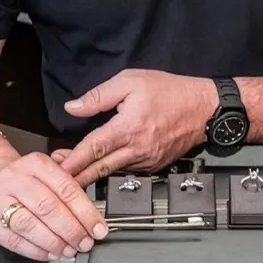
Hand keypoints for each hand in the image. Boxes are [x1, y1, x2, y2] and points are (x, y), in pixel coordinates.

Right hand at [0, 151, 107, 261]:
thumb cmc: (24, 180)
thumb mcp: (47, 170)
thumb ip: (71, 183)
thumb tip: (97, 211)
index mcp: (35, 164)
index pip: (66, 188)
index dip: (86, 212)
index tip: (99, 229)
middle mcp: (14, 180)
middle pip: (48, 208)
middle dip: (72, 230)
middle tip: (86, 242)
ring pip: (30, 226)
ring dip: (55, 242)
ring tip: (70, 250)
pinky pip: (16, 241)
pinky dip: (37, 251)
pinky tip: (51, 254)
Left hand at [56, 70, 217, 187]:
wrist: (206, 108)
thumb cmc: (173, 92)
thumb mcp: (131, 81)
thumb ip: (99, 95)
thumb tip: (74, 107)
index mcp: (129, 127)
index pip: (93, 148)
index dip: (72, 161)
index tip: (56, 169)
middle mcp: (137, 148)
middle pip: (99, 169)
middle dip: (76, 177)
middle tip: (57, 181)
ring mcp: (147, 160)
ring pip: (113, 171)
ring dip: (92, 173)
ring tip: (73, 171)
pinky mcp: (155, 165)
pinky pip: (128, 169)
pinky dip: (113, 169)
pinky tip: (102, 165)